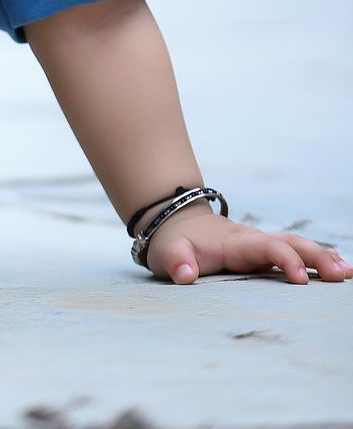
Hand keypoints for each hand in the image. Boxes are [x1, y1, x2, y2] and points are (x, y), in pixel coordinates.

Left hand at [146, 203, 352, 284]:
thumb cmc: (173, 242)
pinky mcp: (262, 251)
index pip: (265, 248)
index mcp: (233, 243)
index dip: (284, 260)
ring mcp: (259, 244)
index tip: (301, 280)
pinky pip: (293, 251)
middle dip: (316, 257)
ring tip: (348, 272)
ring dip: (321, 257)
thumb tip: (185, 275)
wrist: (174, 221)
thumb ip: (175, 261)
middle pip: (289, 243)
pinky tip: (336, 268)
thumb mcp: (166, 252)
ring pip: (295, 245)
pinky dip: (315, 258)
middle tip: (343, 274)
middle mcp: (252, 240)